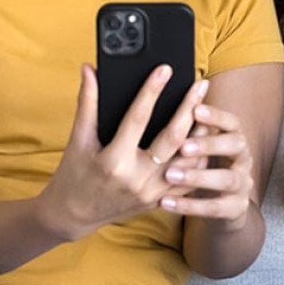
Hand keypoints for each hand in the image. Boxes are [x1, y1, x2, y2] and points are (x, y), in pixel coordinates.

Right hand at [39, 65, 209, 240]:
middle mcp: (137, 178)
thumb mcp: (78, 140)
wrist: (74, 215)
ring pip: (188, 160)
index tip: (164, 69)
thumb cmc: (74, 174)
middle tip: (200, 84)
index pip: (137, 118)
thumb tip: (89, 69)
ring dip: (202, 133)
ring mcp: (152, 192)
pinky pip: (189, 179)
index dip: (151, 91)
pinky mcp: (160, 201)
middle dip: (189, 107)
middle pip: (172, 137)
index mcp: (113, 160)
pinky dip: (199, 158)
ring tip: (209, 107)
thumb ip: (87, 103)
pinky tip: (206, 137)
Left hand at [159, 102, 254, 229]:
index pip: (232, 122)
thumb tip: (169, 101)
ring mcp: (243, 184)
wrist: (226, 205)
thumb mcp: (204, 147)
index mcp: (236, 139)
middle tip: (183, 146)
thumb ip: (196, 130)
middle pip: (236, 145)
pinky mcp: (236, 207)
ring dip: (198, 176)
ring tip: (170, 175)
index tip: (195, 109)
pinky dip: (190, 206)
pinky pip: (214, 208)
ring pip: (227, 179)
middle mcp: (244, 159)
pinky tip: (165, 203)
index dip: (216, 116)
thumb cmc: (207, 166)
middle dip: (210, 144)